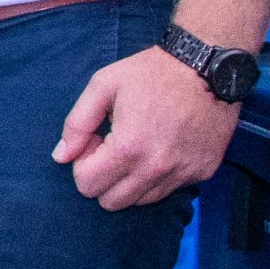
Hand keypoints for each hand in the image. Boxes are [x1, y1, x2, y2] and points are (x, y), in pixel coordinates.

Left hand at [53, 44, 239, 209]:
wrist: (208, 66)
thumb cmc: (151, 73)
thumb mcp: (103, 86)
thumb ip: (77, 124)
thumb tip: (60, 156)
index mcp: (129, 148)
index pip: (88, 185)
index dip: (83, 163)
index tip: (97, 139)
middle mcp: (157, 168)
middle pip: (112, 202)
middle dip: (103, 178)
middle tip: (112, 146)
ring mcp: (183, 173)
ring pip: (141, 201)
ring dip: (130, 181)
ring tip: (137, 146)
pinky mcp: (203, 172)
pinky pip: (169, 190)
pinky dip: (157, 178)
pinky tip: (160, 148)